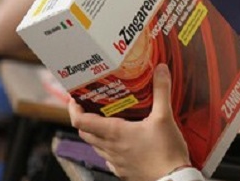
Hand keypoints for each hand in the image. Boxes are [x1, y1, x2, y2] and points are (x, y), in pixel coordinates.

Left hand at [69, 64, 190, 180]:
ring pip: (95, 145)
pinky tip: (120, 141)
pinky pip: (108, 157)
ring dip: (95, 132)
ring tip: (105, 119)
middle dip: (83, 117)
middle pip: (84, 132)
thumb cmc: (166, 152)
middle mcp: (111, 148)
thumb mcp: (164, 117)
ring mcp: (116, 162)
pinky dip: (108, 147)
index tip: (75, 98)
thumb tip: (160, 69)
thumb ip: (161, 91)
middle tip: (90, 105)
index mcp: (115, 133)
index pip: (81, 121)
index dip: (73, 108)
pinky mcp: (123, 171)